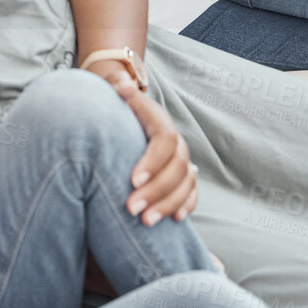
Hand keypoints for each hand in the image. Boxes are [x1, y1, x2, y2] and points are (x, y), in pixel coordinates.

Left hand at [86, 71, 196, 225]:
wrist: (126, 117)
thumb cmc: (115, 108)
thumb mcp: (114, 96)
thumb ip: (118, 89)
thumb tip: (123, 84)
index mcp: (160, 122)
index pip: (165, 141)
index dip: (152, 161)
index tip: (132, 180)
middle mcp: (176, 142)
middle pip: (177, 168)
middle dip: (156, 191)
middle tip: (131, 209)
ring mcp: (182, 160)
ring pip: (186, 183)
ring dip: (168, 204)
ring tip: (146, 222)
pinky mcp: (183, 176)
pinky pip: (192, 192)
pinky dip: (187, 205)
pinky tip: (175, 221)